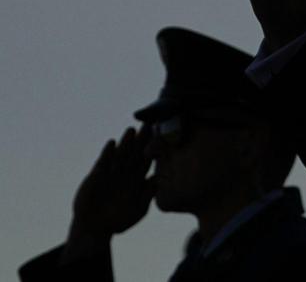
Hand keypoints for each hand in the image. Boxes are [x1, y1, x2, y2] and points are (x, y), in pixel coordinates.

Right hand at [62, 127, 154, 261]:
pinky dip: (108, 153)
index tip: (164, 136)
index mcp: (138, 179)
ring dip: (126, 142)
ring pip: (120, 154)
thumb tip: (159, 180)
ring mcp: (111, 173)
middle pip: (135, 152)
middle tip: (150, 122)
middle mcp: (126, 172)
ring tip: (132, 130)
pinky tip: (112, 143)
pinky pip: (103, 162)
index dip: (156, 147)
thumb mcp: (138, 209)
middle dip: (142, 138)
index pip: (148, 159)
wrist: (96, 229)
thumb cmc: (120, 220)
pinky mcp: (96, 176)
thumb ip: (148, 195)